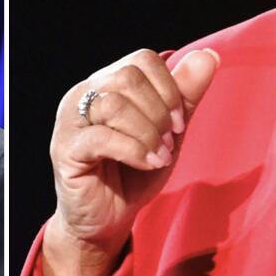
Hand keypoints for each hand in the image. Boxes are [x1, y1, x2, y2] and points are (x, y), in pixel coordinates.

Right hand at [42, 48, 218, 275]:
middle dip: (160, 110)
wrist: (106, 220)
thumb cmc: (134, 173)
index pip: (142, 60)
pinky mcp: (66, 149)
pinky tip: (150, 163)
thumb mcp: (167, 132)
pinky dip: (135, 150)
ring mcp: (70, 121)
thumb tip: (209, 55)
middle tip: (170, 140)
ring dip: (149, 132)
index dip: (169, 87)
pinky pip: (102, 137)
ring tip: (160, 156)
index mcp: (105, 83)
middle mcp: (82, 94)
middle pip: (128, 77)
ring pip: (114, 104)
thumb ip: (185, 95)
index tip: (180, 121)